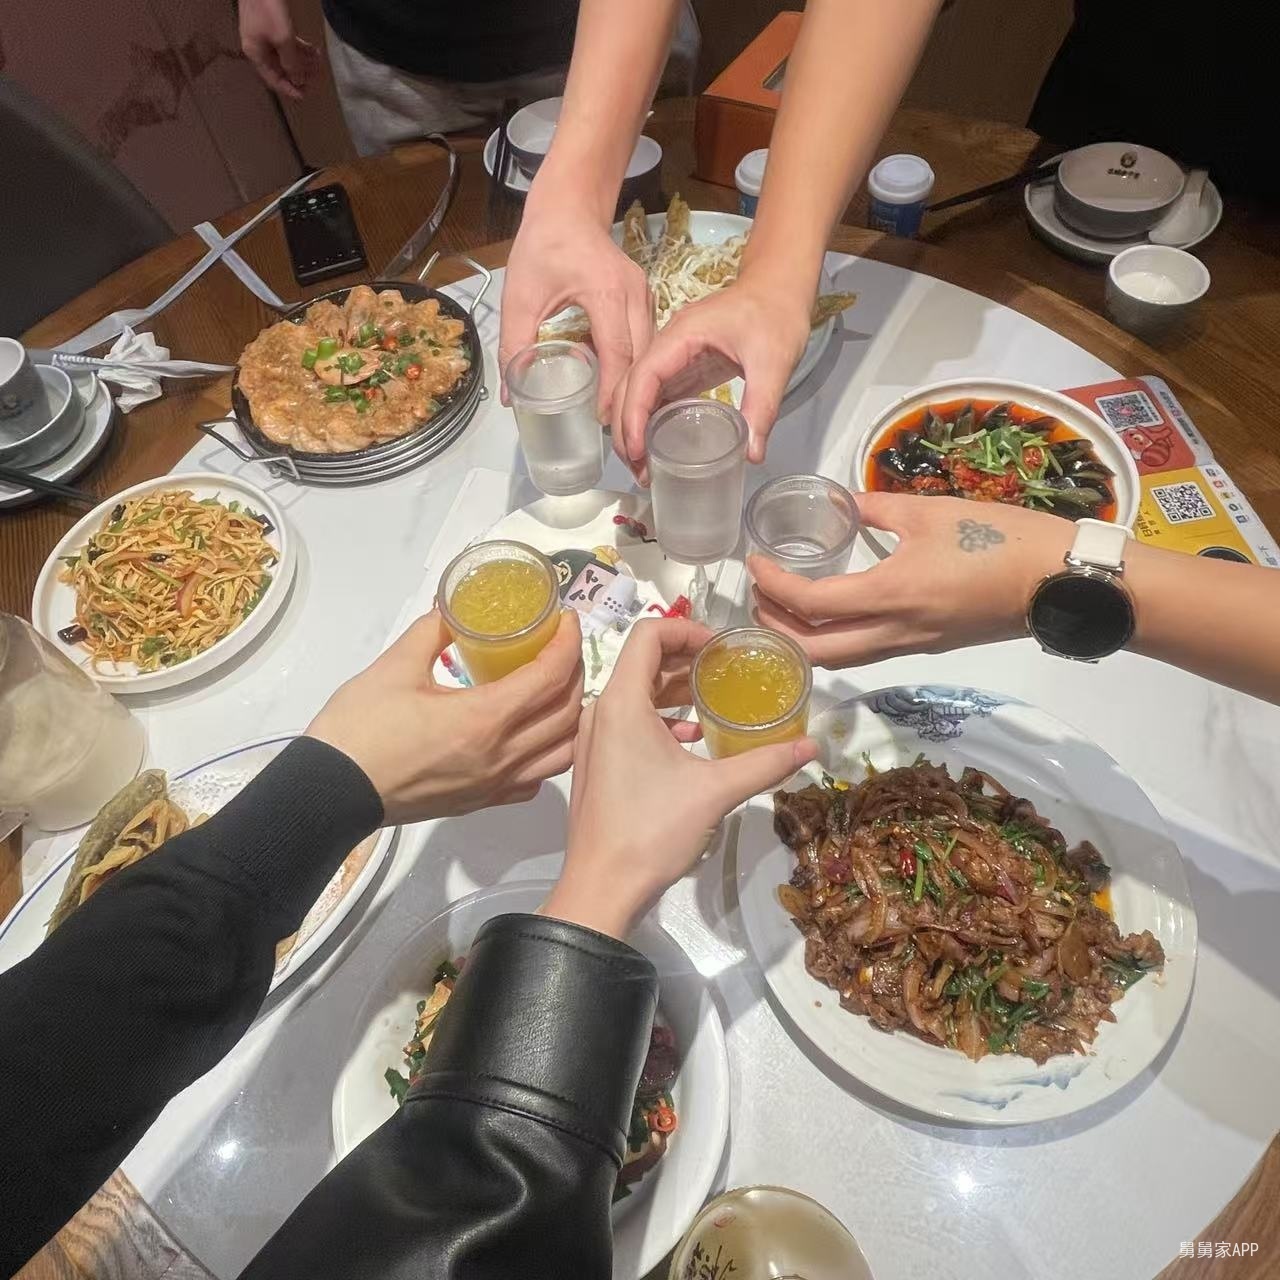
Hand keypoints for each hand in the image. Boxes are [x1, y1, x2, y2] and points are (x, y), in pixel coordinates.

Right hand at [239, 0, 320, 100]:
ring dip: (303, 61)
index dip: (290, 89)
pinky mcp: (272, 25)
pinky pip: (287, 43)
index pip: (273, 80)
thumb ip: (292, 62)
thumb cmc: (269, 10)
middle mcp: (259, 48)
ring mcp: (265, 36)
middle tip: (317, 76)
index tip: (305, 95)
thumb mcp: (283, 39)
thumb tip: (298, 80)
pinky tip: (314, 50)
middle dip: (300, 74)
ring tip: (319, 62)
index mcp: (256, 54)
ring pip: (286, 56)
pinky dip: (300, 48)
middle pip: (281, 69)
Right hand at [306, 611, 583, 823]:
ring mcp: (494, 785)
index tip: (567, 621)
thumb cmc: (359, 732)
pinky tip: (533, 735)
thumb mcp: (394, 667)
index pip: (550, 677)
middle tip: (562, 646)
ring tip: (557, 689)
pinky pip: (535, 781)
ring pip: (561, 753)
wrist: (329, 793)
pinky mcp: (481, 802)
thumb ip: (431, 631)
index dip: (568, 643)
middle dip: (575, 673)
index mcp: (484, 720)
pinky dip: (548, 754)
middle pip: (566, 713)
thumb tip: (452, 608)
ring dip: (570, 717)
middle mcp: (500, 757)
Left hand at [499, 206, 652, 421]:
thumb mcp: (521, 296)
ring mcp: (644, 294)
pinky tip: (621, 387)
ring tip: (621, 417)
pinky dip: (637, 365)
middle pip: (642, 357)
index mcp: (607, 292)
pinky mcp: (643, 297)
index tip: (604, 422)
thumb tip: (512, 396)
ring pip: (649, 350)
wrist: (568, 207)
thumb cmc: (543, 245)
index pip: (618, 354)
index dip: (614, 393)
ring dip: (637, 383)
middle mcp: (635, 294)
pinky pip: (646, 339)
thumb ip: (514, 346)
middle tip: (619, 433)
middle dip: (631, 397)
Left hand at [542, 619, 816, 938]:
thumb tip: (811, 746)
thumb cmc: (651, 831)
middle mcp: (601, 711)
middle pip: (643, 661)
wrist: (601, 887)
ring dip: (674, 689)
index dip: (688, 629)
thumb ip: (765, 763)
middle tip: (729, 669)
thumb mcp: (716, 791)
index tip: (723, 648)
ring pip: (635, 693)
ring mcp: (593, 739)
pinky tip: (692, 739)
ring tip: (715, 699)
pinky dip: (659, 718)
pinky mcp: (596, 763)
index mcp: (621, 703)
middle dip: (687, 659)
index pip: (649, 633)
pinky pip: (627, 721)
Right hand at [616, 275, 811, 476]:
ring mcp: (676, 354)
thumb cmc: (776, 312)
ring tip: (642, 467)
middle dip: (626, 429)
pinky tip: (655, 446)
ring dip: (634, 428)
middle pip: (631, 386)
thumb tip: (752, 454)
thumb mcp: (774, 362)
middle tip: (637, 470)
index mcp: (682, 334)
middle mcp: (670, 343)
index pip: (644, 376)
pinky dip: (651, 420)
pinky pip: (659, 394)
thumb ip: (762, 408)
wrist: (781, 285)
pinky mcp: (686, 365)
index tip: (636, 450)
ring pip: (640, 392)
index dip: (633, 415)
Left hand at [751, 493, 1074, 667]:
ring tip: (782, 610)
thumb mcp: (930, 510)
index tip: (753, 564)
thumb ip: (876, 507)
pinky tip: (828, 617)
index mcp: (890, 594)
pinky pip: (866, 654)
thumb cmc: (999, 537)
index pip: (811, 604)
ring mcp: (911, 645)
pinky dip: (834, 643)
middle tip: (757, 596)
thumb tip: (843, 503)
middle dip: (775, 630)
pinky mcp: (927, 646)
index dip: (773, 587)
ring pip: (840, 660)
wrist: (1058, 580)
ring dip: (802, 643)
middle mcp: (894, 632)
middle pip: (814, 653)